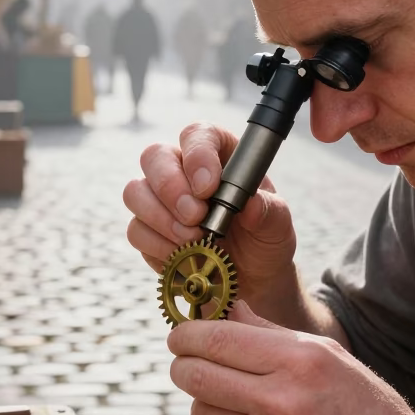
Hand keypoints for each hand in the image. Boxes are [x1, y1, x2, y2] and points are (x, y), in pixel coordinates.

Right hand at [123, 122, 298, 306]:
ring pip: (135, 192)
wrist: (250, 278)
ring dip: (163, 219)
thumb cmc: (264, 239)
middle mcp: (182, 169)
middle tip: (196, 217)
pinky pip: (136, 230)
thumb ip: (268, 212)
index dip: (197, 155)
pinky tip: (184, 255)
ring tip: (195, 240)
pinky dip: (158, 246)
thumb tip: (249, 205)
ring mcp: (159, 199)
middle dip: (170, 188)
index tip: (209, 187)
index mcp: (218, 153)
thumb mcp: (278, 225)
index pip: (197, 135)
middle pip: (154, 156)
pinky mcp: (146, 230)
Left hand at [168, 301, 414, 414]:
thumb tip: (223, 309)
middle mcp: (279, 404)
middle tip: (185, 359)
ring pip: (200, 413)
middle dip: (182, 362)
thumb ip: (268, 330)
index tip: (179, 332)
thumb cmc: (362, 404)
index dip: (186, 333)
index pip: (216, 339)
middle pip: (195, 375)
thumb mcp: (326, 354)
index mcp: (297, 362)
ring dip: (206, 399)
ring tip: (232, 395)